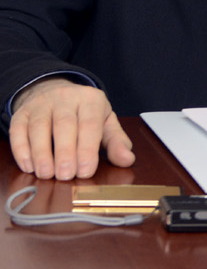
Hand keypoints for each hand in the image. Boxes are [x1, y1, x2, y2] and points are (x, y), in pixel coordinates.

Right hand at [8, 79, 135, 179]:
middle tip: (66, 176)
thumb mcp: (105, 123)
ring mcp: (41, 103)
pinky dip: (21, 149)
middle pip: (64, 125)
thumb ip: (116, 142)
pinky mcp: (21, 113)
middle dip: (65, 152)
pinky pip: (18, 130)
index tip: (85, 171)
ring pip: (39, 127)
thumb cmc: (85, 114)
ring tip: (47, 174)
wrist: (56, 93)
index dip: (87, 149)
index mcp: (91, 99)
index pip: (90, 124)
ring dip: (41, 153)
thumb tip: (128, 160)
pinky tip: (28, 166)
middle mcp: (65, 97)